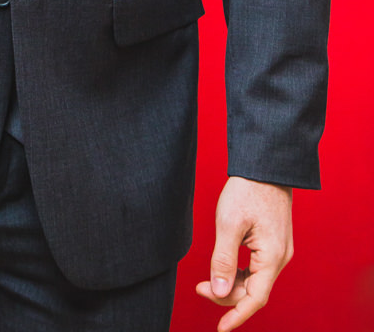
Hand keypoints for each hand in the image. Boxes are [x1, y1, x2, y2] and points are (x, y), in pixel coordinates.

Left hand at [196, 176, 292, 330]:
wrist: (264, 164)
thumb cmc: (247, 189)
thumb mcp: (229, 224)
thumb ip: (223, 260)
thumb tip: (218, 292)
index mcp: (272, 257)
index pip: (255, 299)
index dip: (236, 315)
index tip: (220, 329)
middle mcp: (280, 257)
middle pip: (253, 291)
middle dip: (226, 295)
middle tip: (199, 288)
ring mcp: (279, 249)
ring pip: (255, 280)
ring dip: (232, 284)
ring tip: (206, 281)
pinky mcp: (274, 241)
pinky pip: (257, 267)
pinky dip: (240, 272)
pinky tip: (224, 268)